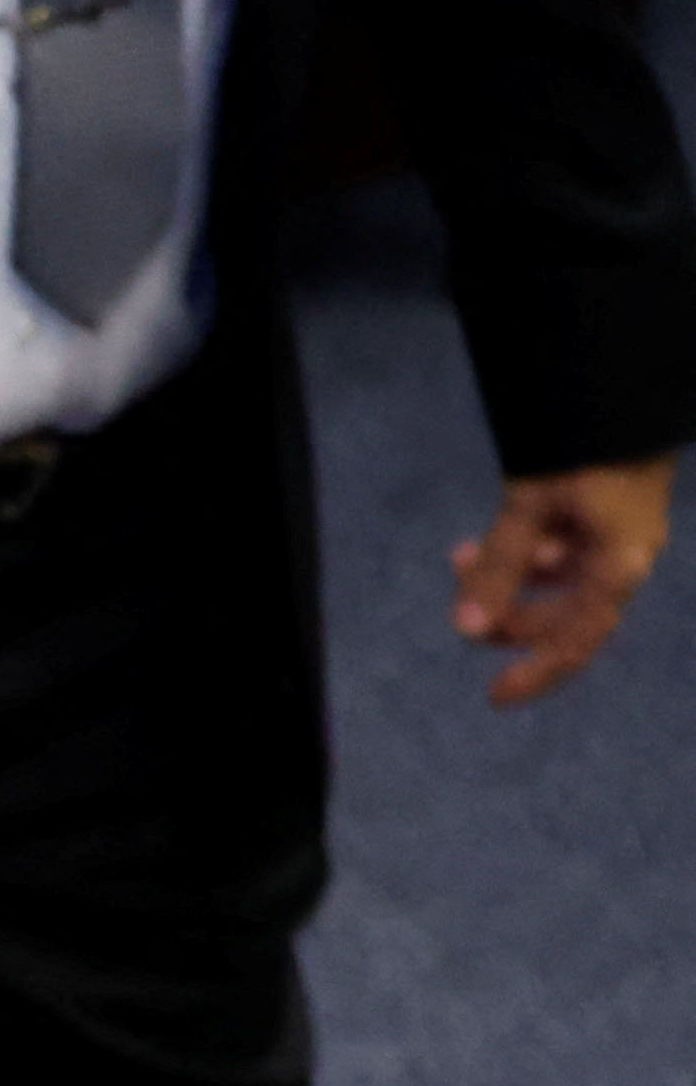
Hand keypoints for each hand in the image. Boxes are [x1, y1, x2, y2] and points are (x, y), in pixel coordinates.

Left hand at [448, 458, 670, 707]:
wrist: (622, 390)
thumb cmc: (584, 445)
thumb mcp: (528, 506)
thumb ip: (500, 565)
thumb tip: (466, 628)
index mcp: (617, 564)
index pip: (577, 639)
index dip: (537, 672)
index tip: (495, 696)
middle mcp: (623, 559)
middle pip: (561, 616)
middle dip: (507, 614)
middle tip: (463, 606)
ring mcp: (616, 541)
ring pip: (554, 585)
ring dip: (507, 578)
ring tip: (462, 556)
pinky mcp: (605, 520)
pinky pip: (559, 555)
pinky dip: (522, 555)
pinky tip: (483, 543)